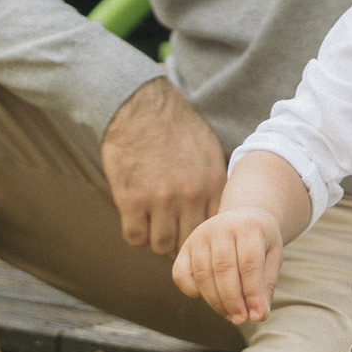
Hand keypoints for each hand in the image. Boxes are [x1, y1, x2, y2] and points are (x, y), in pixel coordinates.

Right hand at [100, 77, 226, 254]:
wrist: (139, 105)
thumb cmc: (175, 127)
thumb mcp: (208, 150)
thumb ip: (214, 183)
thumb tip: (221, 214)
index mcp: (212, 182)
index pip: (214, 228)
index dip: (203, 234)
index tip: (194, 230)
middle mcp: (189, 194)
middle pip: (190, 242)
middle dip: (182, 241)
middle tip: (172, 231)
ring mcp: (159, 199)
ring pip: (162, 245)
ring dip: (157, 238)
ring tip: (154, 224)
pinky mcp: (131, 199)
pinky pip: (135, 237)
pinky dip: (136, 233)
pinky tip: (136, 219)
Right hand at [172, 205, 283, 325]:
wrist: (243, 217)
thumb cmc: (260, 242)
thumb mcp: (272, 258)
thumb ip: (267, 286)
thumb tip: (259, 316)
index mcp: (248, 227)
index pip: (249, 264)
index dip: (253, 293)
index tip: (257, 315)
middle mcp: (220, 228)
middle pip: (224, 269)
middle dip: (233, 300)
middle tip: (242, 319)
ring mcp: (199, 236)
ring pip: (203, 274)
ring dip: (216, 301)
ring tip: (231, 315)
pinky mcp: (185, 247)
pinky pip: (180, 274)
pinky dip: (192, 291)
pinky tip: (211, 299)